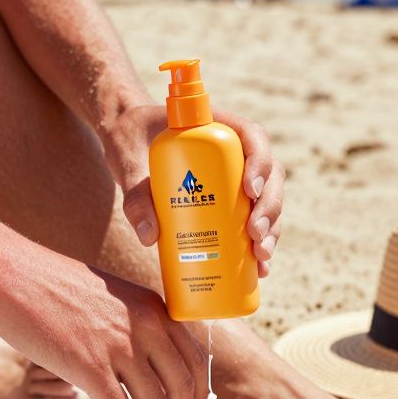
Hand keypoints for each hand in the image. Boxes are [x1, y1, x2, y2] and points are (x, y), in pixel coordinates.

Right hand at [0, 252, 209, 398]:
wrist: (7, 272)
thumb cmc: (48, 283)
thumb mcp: (107, 294)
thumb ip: (130, 320)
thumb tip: (141, 355)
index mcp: (152, 306)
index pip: (195, 357)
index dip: (197, 392)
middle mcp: (145, 324)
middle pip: (181, 387)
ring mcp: (119, 345)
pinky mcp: (89, 365)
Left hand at [104, 105, 284, 276]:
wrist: (126, 143)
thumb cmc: (128, 142)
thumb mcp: (126, 161)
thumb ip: (135, 194)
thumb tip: (150, 237)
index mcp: (215, 128)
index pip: (252, 137)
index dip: (260, 162)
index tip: (250, 190)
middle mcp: (232, 152)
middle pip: (268, 175)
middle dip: (269, 207)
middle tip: (254, 235)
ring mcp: (233, 176)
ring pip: (266, 200)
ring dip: (271, 229)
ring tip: (261, 257)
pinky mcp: (226, 200)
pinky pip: (252, 219)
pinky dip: (258, 242)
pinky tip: (259, 270)